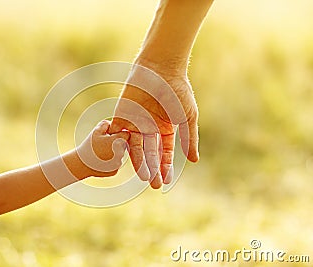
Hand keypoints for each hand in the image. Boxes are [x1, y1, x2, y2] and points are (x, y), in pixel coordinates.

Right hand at [77, 120, 129, 177]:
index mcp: (118, 141)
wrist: (80, 163)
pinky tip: (101, 160)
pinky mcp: (115, 171)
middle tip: (104, 143)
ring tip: (101, 152)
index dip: (119, 133)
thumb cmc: (88, 146)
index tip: (113, 134)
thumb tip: (113, 123)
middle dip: (116, 143)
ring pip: (120, 155)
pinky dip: (110, 162)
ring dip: (114, 152)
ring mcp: (118, 163)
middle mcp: (121, 153)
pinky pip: (115, 163)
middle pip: (124, 145)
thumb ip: (106, 124)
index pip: (126, 134)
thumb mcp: (96, 131)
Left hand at [109, 62, 198, 188]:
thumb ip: (189, 138)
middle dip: (153, 169)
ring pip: (136, 149)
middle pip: (150, 154)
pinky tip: (124, 161)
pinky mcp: (121, 117)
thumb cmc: (177, 91)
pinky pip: (119, 136)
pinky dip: (120, 148)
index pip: (164, 153)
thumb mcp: (188, 117)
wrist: (160, 69)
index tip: (166, 181)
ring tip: (144, 177)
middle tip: (154, 185)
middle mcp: (149, 129)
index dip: (165, 167)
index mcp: (165, 129)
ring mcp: (135, 124)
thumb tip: (194, 160)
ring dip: (140, 163)